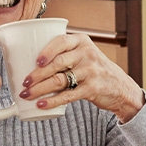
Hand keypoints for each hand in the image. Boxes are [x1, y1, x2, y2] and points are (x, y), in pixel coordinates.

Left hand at [19, 33, 145, 122]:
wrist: (120, 87)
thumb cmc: (95, 69)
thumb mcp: (84, 53)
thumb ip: (64, 53)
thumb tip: (29, 61)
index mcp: (82, 41)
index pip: (61, 41)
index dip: (46, 51)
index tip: (35, 61)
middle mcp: (87, 54)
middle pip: (57, 63)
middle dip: (37, 74)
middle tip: (24, 83)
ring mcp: (90, 71)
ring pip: (60, 80)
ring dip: (40, 89)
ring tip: (27, 95)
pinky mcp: (92, 89)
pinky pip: (68, 95)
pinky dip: (52, 101)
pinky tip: (41, 104)